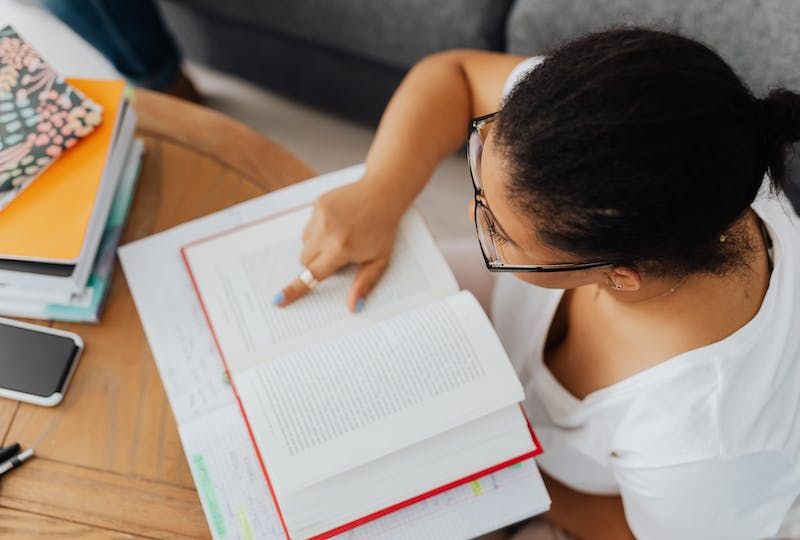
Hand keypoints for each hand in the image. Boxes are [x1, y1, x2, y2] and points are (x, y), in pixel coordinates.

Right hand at [274, 179, 403, 311]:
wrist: (382, 194)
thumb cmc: (383, 230)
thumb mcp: (379, 260)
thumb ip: (364, 284)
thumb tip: (352, 307)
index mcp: (341, 248)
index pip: (312, 274)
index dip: (295, 289)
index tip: (278, 300)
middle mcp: (327, 232)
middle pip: (304, 260)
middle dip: (315, 263)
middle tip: (336, 256)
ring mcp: (320, 216)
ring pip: (304, 243)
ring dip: (316, 246)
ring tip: (339, 236)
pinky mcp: (318, 205)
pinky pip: (308, 226)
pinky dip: (318, 229)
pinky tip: (337, 223)